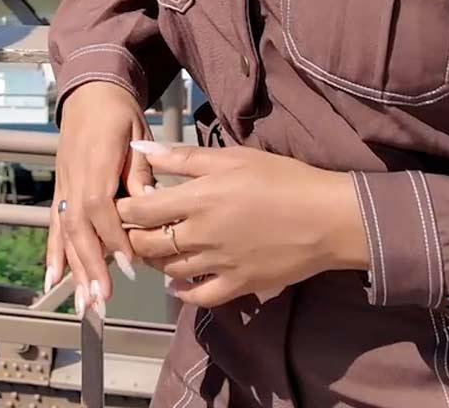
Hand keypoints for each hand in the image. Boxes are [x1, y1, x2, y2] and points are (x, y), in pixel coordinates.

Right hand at [46, 81, 155, 316]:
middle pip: (78, 229)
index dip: (112, 237)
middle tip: (102, 299)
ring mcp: (64, 188)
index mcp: (95, 165)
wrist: (90, 94)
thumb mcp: (137, 135)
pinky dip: (54, 254)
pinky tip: (55, 280)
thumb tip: (149, 204)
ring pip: (64, 233)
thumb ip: (140, 172)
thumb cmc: (118, 114)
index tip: (129, 265)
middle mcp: (74, 180)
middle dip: (90, 267)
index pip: (100, 208)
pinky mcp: (61, 192)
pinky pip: (55, 226)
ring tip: (81, 303)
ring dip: (73, 270)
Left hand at [114, 141, 367, 308]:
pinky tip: (178, 283)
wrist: (326, 219)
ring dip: (156, 261)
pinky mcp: (237, 285)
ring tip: (158, 247)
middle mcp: (201, 235)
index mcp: (197, 199)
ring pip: (169, 270)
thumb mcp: (231, 157)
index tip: (121, 203)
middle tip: (135, 227)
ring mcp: (218, 264)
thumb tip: (141, 151)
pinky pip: (199, 297)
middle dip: (134, 236)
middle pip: (148, 244)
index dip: (123, 208)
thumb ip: (182, 157)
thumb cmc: (281, 178)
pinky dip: (183, 292)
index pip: (139, 210)